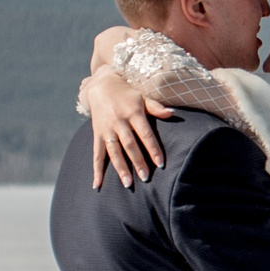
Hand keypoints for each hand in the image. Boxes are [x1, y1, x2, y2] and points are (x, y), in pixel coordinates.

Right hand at [86, 69, 173, 188]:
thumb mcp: (142, 97)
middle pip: (129, 145)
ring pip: (114, 151)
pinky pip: (96, 154)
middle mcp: (119, 122)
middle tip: (146, 178)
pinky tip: (98, 184)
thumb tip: (173, 113)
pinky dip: (97, 170)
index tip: (161, 164)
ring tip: (128, 184)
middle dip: (138, 161)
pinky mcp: (97, 135)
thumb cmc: (127, 95)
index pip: (145, 134)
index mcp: (133, 113)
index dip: (153, 149)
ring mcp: (107, 130)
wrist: (101, 86)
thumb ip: (156, 107)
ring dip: (120, 168)